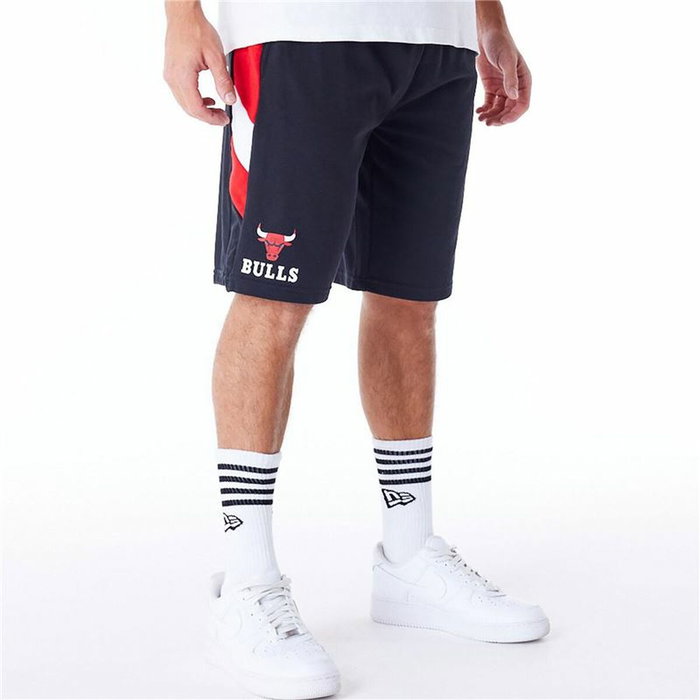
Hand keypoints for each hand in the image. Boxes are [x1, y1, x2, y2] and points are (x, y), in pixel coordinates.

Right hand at [164, 6, 234, 125]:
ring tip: (216, 110)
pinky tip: (206, 99)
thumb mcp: (216, 57)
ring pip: (185, 103)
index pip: (196, 109)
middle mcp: (172, 78)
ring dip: (201, 110)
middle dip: (207, 117)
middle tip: (222, 117)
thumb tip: (229, 99)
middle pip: (189, 109)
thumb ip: (223, 81)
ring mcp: (170, 75)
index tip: (223, 120)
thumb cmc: (196, 30)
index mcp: (182, 77)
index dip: (211, 118)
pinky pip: (182, 94)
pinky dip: (194, 100)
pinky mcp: (171, 72)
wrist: (183, 16)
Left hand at [476, 29, 530, 125]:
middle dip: (500, 118)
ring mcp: (503, 88)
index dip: (513, 115)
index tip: (502, 120)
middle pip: (509, 110)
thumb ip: (510, 79)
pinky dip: (485, 109)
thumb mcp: (507, 61)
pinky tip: (479, 112)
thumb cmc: (501, 43)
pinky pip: (490, 103)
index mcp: (524, 81)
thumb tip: (513, 97)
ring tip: (482, 119)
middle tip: (489, 123)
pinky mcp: (491, 87)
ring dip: (491, 116)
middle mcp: (514, 87)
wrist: (486, 35)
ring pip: (499, 109)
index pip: (522, 105)